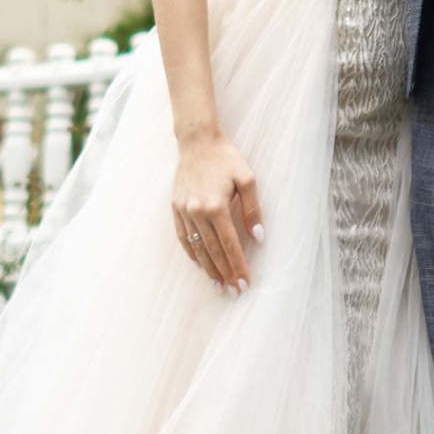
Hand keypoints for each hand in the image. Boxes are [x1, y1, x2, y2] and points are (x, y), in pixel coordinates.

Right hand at [172, 131, 263, 292]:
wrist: (197, 141)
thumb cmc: (226, 159)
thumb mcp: (247, 179)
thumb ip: (253, 210)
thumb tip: (258, 237)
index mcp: (216, 206)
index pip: (230, 245)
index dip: (238, 266)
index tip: (245, 283)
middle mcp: (197, 212)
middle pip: (213, 252)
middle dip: (225, 274)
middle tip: (234, 292)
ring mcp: (183, 211)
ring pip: (197, 248)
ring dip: (208, 269)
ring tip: (218, 285)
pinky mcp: (175, 208)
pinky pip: (183, 237)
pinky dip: (191, 253)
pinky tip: (199, 265)